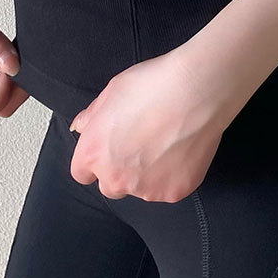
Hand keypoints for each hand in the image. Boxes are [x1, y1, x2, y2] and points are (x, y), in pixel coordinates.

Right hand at [0, 0, 28, 121]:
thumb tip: (12, 67)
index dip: (1, 95)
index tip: (10, 68)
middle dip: (14, 91)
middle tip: (24, 63)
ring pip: (2, 94)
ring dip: (16, 80)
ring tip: (22, 54)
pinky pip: (3, 78)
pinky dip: (15, 68)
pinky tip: (17, 51)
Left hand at [68, 49, 227, 202]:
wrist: (196, 91)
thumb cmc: (152, 85)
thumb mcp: (111, 91)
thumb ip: (92, 115)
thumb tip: (82, 127)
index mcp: (94, 153)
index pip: (81, 172)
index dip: (95, 160)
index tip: (109, 148)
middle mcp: (115, 178)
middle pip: (110, 185)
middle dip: (120, 170)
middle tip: (140, 144)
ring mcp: (145, 189)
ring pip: (140, 188)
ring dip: (147, 173)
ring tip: (166, 142)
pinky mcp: (174, 192)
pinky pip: (168, 188)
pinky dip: (173, 175)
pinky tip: (181, 149)